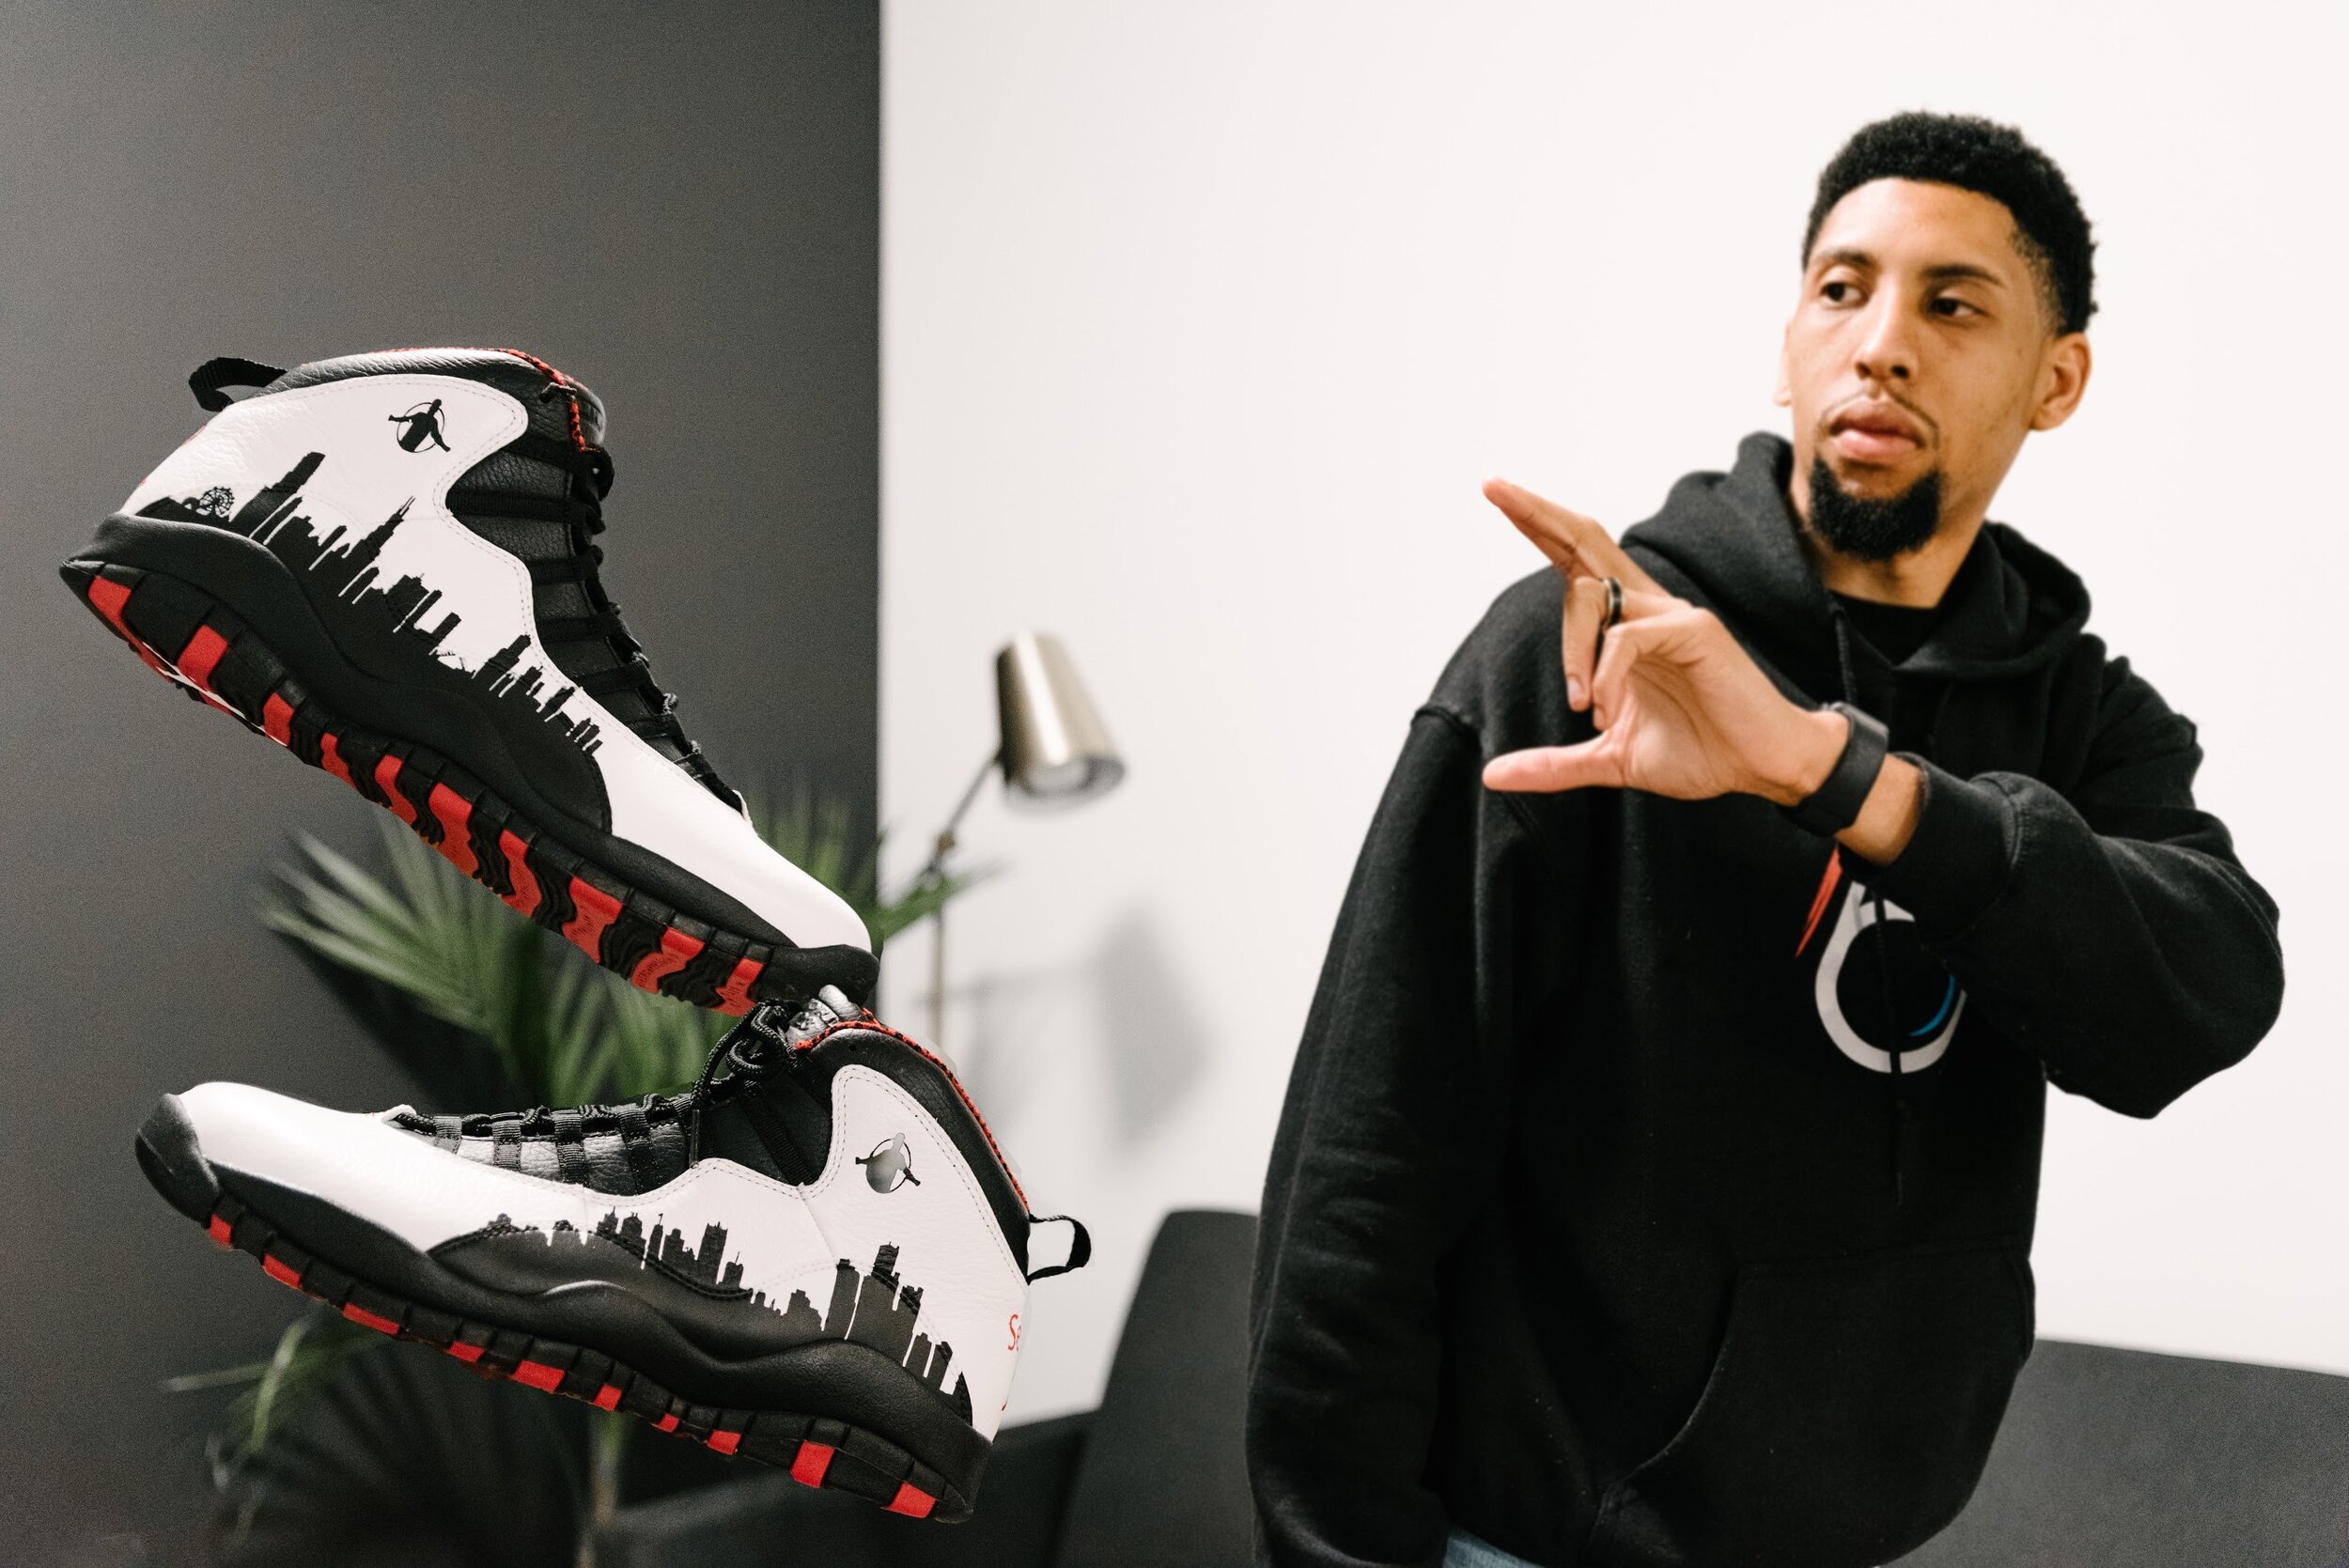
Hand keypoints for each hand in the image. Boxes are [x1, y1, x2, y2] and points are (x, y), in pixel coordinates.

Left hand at [1478, 477, 1846, 803]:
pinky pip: (1626, 637)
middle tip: (1492, 485)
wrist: (1762, 768)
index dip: (1538, 527)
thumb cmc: (1699, 751)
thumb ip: (1552, 764)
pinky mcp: (1695, 631)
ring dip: (1572, 653)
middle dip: (1536, 514)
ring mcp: (1672, 613)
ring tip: (1583, 706)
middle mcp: (1647, 606)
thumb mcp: (1610, 760)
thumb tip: (1492, 775)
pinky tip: (1603, 707)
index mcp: (1626, 625)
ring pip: (1592, 595)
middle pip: (1583, 544)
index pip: (1574, 564)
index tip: (1495, 490)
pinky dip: (1603, 673)